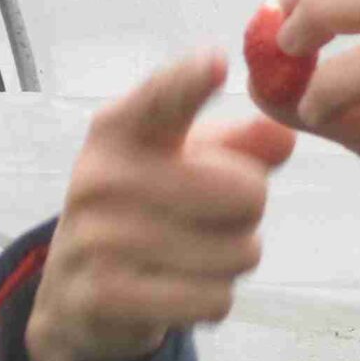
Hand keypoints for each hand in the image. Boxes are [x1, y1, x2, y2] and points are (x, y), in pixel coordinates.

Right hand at [24, 49, 295, 360]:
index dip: (190, 80)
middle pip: (247, 193)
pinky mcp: (106, 296)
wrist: (77, 294)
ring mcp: (98, 238)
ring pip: (237, 253)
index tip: (215, 60)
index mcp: (121, 130)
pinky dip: (212, 300)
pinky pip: (213, 299)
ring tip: (191, 256)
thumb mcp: (187, 163)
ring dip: (232, 261)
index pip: (162, 98)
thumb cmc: (149, 209)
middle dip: (249, 212)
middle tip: (212, 218)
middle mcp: (102, 177)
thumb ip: (240, 145)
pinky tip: (179, 290)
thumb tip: (282, 136)